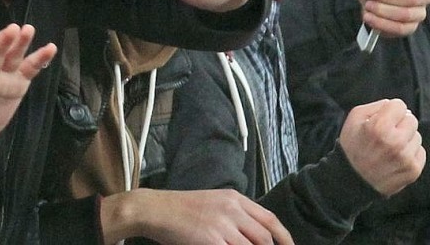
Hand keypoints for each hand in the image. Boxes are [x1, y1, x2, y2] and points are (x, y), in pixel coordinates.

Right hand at [101, 188, 293, 244]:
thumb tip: (255, 236)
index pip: (270, 219)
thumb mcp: (213, 202)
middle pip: (264, 238)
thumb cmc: (181, 209)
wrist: (155, 209)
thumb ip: (235, 214)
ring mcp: (222, 225)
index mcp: (234, 198)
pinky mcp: (211, 240)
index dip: (285, 238)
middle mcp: (231, 209)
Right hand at [340, 99, 424, 196]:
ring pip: (417, 136)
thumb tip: (393, 105)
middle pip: (411, 119)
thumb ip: (374, 106)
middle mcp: (395, 142)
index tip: (384, 117)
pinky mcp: (413, 170)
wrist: (353, 179)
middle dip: (400, 123)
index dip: (391, 110)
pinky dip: (410, 152)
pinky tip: (396, 156)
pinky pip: (420, 151)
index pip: (400, 105)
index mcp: (379, 127)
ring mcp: (406, 157)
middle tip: (387, 132)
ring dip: (406, 138)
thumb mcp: (353, 119)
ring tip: (390, 146)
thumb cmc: (353, 146)